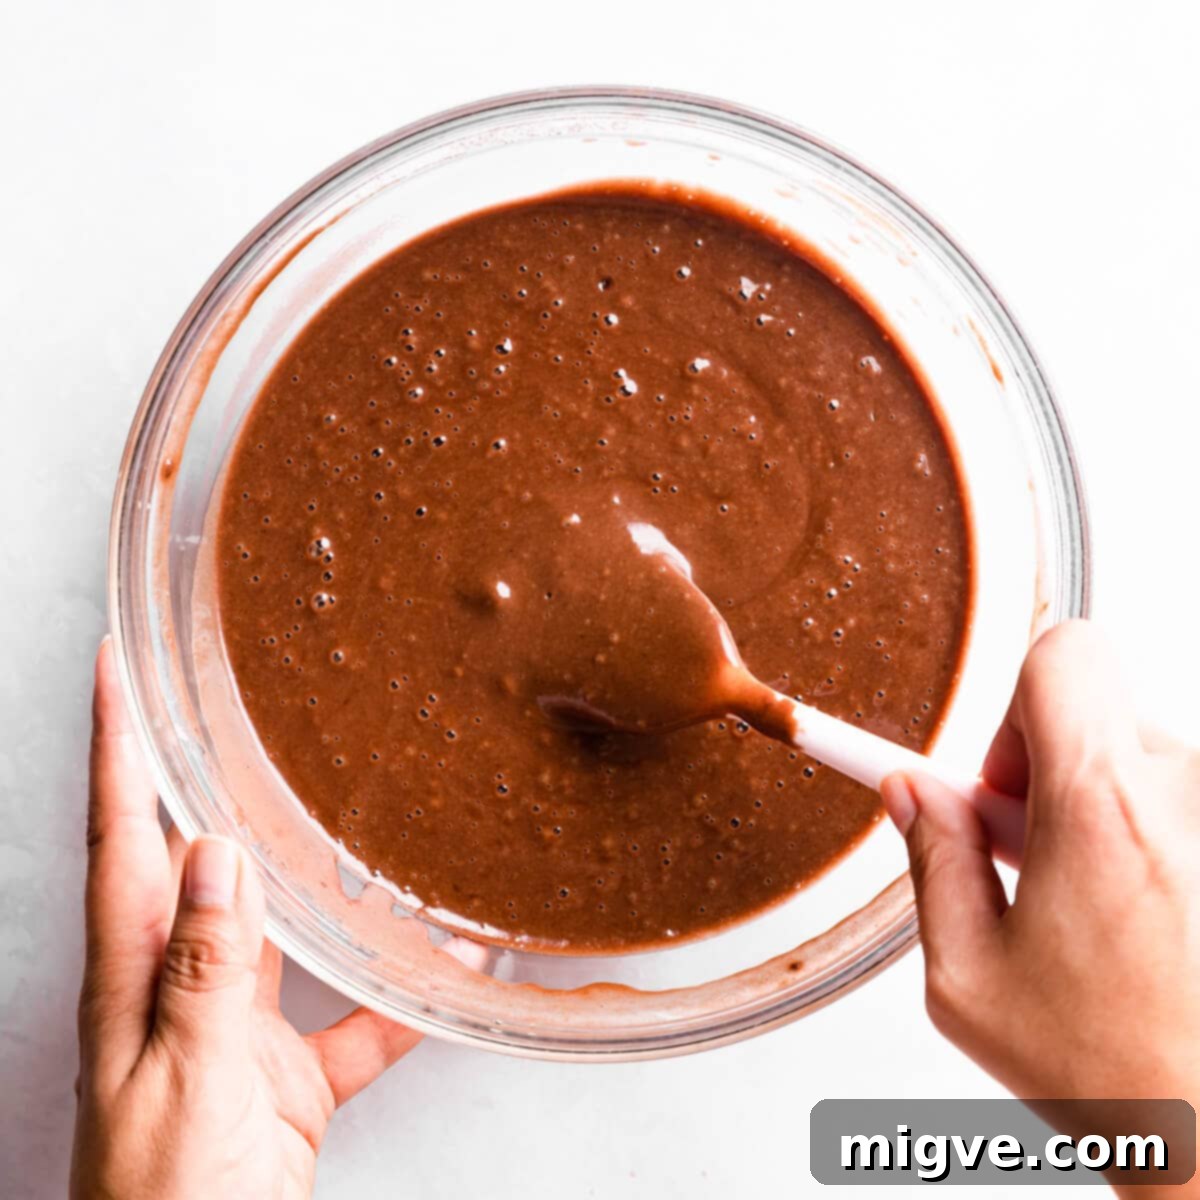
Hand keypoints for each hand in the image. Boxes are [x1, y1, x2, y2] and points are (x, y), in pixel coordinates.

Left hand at [70, 640, 430, 1198]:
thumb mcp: (184, 1084)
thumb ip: (204, 971)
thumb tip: (213, 851)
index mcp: (134, 977)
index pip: (119, 837)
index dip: (113, 748)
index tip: (114, 669)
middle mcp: (182, 984)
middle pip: (195, 857)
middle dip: (205, 776)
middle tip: (229, 706)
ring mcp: (237, 1025)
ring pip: (282, 922)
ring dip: (316, 870)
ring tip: (355, 806)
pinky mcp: (291, 1069)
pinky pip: (357, 1015)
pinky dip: (402, 990)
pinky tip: (451, 964)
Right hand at [882, 621, 1199, 1189]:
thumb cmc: (1113, 1074)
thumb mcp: (970, 973)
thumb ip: (933, 860)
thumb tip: (910, 792)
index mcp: (1103, 809)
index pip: (1065, 655)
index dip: (1017, 708)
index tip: (1002, 783)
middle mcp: (1188, 798)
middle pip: (1102, 720)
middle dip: (1052, 778)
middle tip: (1035, 863)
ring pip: (1149, 768)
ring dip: (1107, 816)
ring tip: (1097, 912)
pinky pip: (1185, 808)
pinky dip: (1154, 844)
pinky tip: (1148, 924)